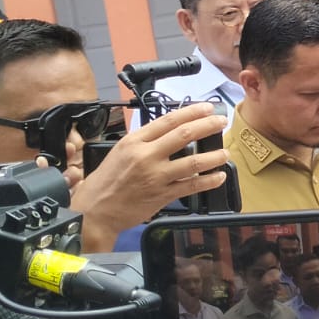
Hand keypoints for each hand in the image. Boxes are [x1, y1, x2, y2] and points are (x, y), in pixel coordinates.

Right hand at [70, 103, 229, 252]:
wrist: (94, 211)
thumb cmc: (106, 180)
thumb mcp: (120, 151)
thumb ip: (145, 140)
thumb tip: (171, 130)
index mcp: (134, 141)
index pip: (168, 120)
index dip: (191, 112)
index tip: (207, 107)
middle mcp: (146, 156)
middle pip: (184, 135)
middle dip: (208, 126)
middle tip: (221, 122)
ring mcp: (155, 176)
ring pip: (193, 162)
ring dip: (213, 156)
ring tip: (224, 152)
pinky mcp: (162, 195)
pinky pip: (191, 186)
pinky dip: (208, 181)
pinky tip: (219, 177)